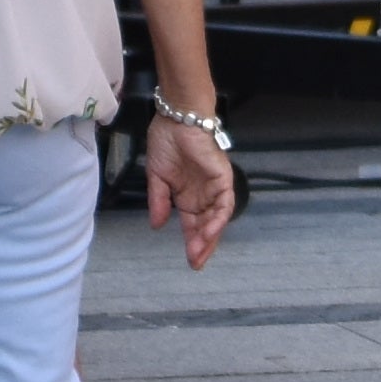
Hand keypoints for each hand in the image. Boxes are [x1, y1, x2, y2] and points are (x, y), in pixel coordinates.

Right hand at [142, 107, 235, 265]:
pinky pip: (224, 201)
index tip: (191, 261)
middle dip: (203, 245)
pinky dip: (218, 217)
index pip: (193, 225)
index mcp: (187, 196)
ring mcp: (214, 186)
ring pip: (217, 217)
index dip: (192, 243)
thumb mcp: (157, 178)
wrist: (176, 118)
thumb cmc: (167, 141)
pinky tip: (210, 230)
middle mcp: (202, 194)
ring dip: (210, 235)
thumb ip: (158, 202)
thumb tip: (156, 225)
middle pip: (207, 225)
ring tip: (200, 251)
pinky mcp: (222, 177)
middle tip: (196, 263)